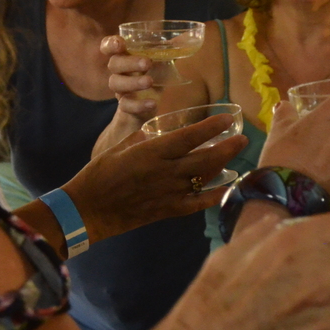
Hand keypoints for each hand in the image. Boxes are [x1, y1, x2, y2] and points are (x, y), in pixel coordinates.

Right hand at [62, 114, 244, 242]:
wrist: (86, 210)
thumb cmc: (98, 175)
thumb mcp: (120, 147)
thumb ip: (144, 138)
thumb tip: (159, 128)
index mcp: (151, 153)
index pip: (189, 137)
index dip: (212, 127)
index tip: (228, 118)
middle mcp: (164, 172)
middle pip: (205, 158)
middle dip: (228, 147)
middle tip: (243, 138)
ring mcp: (168, 193)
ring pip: (205, 178)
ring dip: (224, 166)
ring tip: (236, 156)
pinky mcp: (168, 210)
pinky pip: (198, 203)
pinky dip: (215, 195)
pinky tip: (227, 187)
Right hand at [101, 35, 162, 121]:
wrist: (148, 106)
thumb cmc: (153, 77)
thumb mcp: (162, 64)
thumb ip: (169, 52)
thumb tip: (184, 39)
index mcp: (126, 57)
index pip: (110, 47)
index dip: (110, 44)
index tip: (119, 43)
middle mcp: (119, 72)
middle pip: (114, 64)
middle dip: (129, 62)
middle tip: (147, 63)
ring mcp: (120, 89)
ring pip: (116, 83)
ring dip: (133, 82)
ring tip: (150, 82)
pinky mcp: (126, 106)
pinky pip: (126, 105)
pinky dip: (139, 105)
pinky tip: (153, 103)